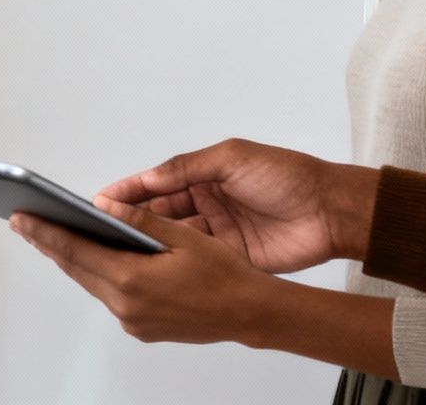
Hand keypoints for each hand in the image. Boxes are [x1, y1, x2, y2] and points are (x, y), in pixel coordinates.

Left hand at [11, 198, 272, 344]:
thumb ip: (140, 221)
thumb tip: (103, 207)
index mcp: (132, 280)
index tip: (20, 219)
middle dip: (51, 244)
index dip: (44, 232)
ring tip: (54, 236)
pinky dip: (100, 275)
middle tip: (26, 222)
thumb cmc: (223, 273)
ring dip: (75, 260)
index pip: (75, 251)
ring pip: (93, 283)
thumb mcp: (183, 237)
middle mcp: (126, 305)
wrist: (248, 313)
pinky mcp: (140, 328)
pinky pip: (110, 296)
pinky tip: (96, 259)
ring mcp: (132, 321)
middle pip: (78, 268)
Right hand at [98, 139, 376, 272]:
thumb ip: (189, 166)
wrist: (329, 212)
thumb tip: (148, 177)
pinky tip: (149, 267)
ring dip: (146, 243)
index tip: (100, 200)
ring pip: (172, 238)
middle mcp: (206, 203)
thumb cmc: (286, 176)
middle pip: (158, 212)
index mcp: (205, 175)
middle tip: (96, 230)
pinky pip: (195, 259)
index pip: (158, 184)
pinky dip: (172, 263)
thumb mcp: (234, 159)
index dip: (130, 191)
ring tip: (115, 250)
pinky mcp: (229, 258)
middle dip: (129, 219)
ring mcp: (216, 232)